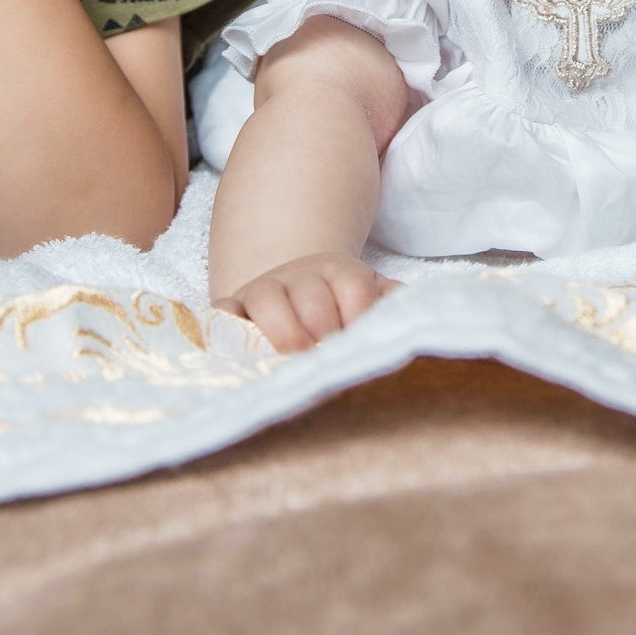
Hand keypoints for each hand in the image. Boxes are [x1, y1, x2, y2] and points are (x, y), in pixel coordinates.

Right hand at [214, 253, 397, 352]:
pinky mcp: (232, 308)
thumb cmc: (341, 309)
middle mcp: (300, 277)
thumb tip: (413, 319)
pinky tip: (242, 357)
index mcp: (341, 274)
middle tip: (330, 360)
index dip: (359, 317)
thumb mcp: (371, 299)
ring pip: (266, 297)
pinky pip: (222, 313)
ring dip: (282, 330)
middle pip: (311, 295)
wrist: (296, 293)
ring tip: (296, 360)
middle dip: (322, 329)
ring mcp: (264, 290)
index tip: (361, 345)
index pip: (353, 287)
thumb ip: (391, 306)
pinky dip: (226, 329)